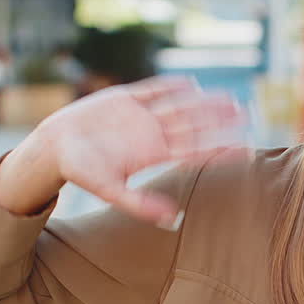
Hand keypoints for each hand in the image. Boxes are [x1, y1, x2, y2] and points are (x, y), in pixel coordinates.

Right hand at [0, 76, 246, 224]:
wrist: (55, 147)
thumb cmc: (81, 171)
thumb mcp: (110, 191)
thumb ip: (140, 204)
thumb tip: (173, 220)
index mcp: (153, 154)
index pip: (194, 151)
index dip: (218, 148)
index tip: (245, 148)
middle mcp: (153, 134)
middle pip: (193, 125)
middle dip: (220, 120)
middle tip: (248, 115)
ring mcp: (141, 115)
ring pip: (180, 106)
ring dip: (205, 102)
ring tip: (231, 98)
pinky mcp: (125, 98)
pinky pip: (153, 89)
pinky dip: (170, 85)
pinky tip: (191, 83)